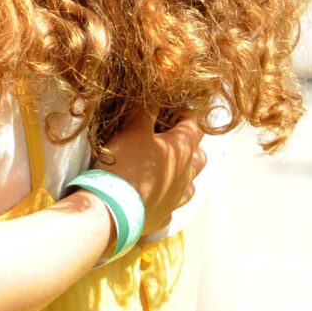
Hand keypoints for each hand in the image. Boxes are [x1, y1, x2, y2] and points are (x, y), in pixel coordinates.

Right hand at [98, 112, 207, 234]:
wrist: (111, 209)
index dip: (186, 113)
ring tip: (169, 167)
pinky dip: (167, 198)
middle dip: (191, 144)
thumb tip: (157, 95)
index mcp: (183, 149)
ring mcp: (177, 197)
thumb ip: (147, 109)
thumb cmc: (125, 164)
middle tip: (172, 137)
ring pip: (191, 183)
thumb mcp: (134, 128)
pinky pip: (172, 206)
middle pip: (199, 156)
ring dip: (184, 173)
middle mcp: (186, 174)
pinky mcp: (162, 215)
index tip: (173, 107)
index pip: (195, 124)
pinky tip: (156, 195)